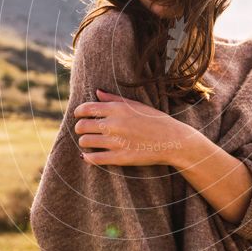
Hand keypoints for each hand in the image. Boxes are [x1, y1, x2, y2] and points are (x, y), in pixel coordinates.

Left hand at [73, 88, 188, 166]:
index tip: (79, 115)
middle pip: (82, 126)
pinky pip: (94, 159)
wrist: (173, 141)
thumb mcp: (136, 105)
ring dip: (85, 142)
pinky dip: (88, 158)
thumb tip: (96, 92)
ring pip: (85, 142)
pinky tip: (88, 156)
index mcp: (117, 109)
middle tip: (83, 130)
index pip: (86, 108)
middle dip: (80, 128)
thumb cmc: (155, 120)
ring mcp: (116, 142)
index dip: (78, 112)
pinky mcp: (119, 158)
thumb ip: (114, 99)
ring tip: (90, 142)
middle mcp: (114, 124)